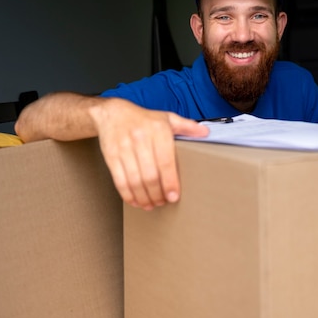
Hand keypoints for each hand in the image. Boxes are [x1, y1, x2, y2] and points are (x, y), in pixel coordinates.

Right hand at [90, 99, 208, 209]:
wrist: (113, 113)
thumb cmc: (143, 119)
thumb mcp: (167, 118)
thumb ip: (187, 126)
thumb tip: (205, 132)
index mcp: (158, 130)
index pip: (165, 161)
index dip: (170, 182)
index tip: (174, 196)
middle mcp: (140, 139)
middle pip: (150, 175)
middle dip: (157, 194)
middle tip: (163, 202)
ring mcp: (124, 148)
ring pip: (134, 180)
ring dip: (144, 197)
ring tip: (151, 204)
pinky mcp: (111, 156)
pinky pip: (119, 180)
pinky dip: (128, 195)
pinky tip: (136, 201)